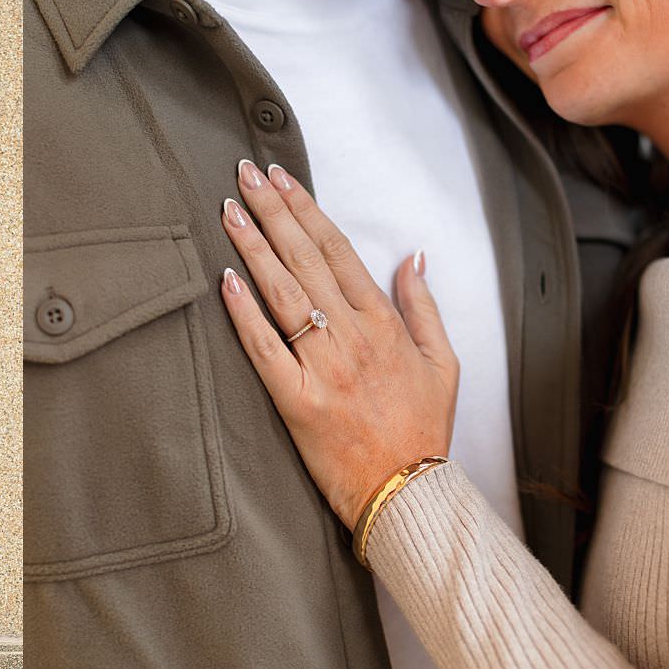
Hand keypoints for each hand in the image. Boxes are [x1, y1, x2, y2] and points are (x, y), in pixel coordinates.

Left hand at [219, 160, 459, 528]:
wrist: (408, 494)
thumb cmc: (422, 431)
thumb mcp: (443, 363)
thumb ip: (424, 306)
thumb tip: (414, 256)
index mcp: (385, 323)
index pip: (338, 250)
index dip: (305, 209)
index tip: (280, 178)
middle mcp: (353, 337)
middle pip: (304, 259)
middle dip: (271, 211)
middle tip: (242, 174)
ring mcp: (324, 367)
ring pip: (282, 293)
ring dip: (253, 247)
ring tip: (229, 210)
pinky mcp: (298, 401)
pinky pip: (265, 349)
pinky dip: (244, 314)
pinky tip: (225, 280)